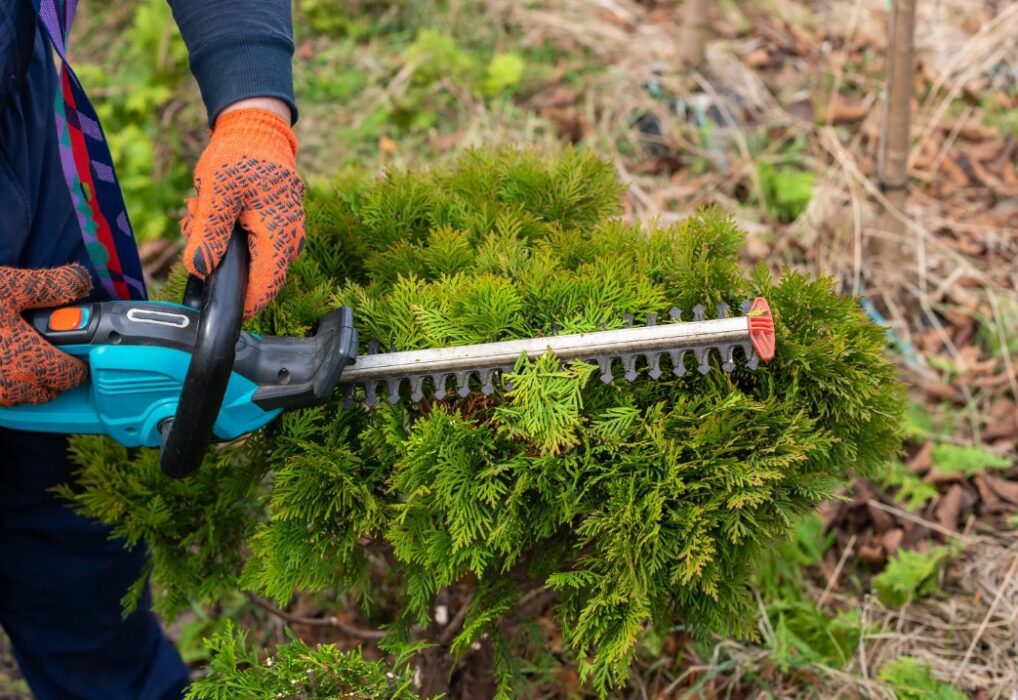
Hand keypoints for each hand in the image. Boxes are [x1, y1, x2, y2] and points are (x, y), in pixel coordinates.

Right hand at [0, 265, 92, 406]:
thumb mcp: (10, 285)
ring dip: (30, 377)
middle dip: (56, 368)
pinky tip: (2, 355)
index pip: (72, 375)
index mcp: (30, 362)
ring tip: (23, 348)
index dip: (81, 358)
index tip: (82, 344)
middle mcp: (12, 386)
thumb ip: (52, 285)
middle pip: (50, 389)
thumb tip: (80, 282)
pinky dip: (7, 380)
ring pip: (24, 395)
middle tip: (50, 343)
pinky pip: (1, 395)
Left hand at [181, 105, 305, 318]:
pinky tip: (209, 213)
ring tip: (197, 214)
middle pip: (257, 277)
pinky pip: (254, 247)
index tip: (217, 312)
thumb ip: (208, 233)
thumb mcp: (216, 191)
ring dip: (221, 248)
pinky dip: (229, 238)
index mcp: (279, 235)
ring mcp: (286, 234)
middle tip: (194, 231)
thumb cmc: (240, 155)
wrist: (256, 128)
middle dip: (222, 267)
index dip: (243, 305)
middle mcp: (289, 240)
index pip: (265, 286)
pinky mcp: (278, 227)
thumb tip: (199, 270)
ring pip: (253, 262)